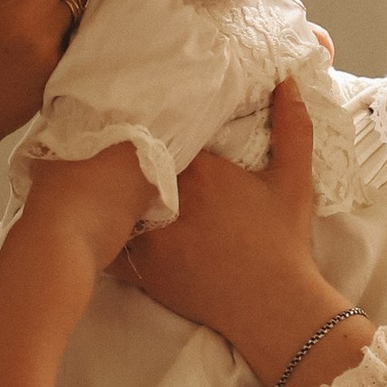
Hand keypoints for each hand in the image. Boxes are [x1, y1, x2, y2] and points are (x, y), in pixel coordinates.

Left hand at [122, 80, 330, 367]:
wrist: (275, 306)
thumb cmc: (285, 241)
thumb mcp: (295, 181)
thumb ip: (293, 127)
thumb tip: (287, 80)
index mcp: (202, 171)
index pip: (163, 134)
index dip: (151, 125)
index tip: (144, 116)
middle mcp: (171, 200)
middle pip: (131, 166)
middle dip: (122, 155)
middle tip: (109, 143)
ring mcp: (153, 237)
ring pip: (113, 202)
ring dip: (105, 192)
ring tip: (90, 177)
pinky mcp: (145, 269)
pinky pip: (109, 246)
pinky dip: (101, 233)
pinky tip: (94, 222)